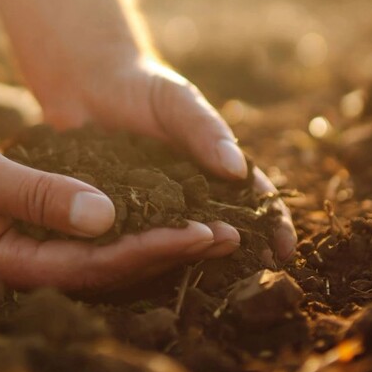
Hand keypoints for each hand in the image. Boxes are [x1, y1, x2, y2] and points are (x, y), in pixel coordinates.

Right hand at [0, 110, 242, 289]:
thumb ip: (38, 195)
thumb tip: (106, 218)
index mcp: (6, 263)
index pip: (93, 267)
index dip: (151, 251)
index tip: (201, 232)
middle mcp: (22, 264)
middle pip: (107, 269)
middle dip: (167, 252)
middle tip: (228, 236)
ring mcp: (25, 248)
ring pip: (101, 254)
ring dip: (154, 240)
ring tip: (210, 228)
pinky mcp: (28, 227)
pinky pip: (86, 233)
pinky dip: (125, 222)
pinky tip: (158, 210)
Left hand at [32, 55, 297, 263]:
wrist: (87, 84)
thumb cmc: (143, 86)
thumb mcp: (178, 101)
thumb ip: (205, 130)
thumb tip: (237, 170)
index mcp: (215, 167)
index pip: (254, 199)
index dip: (273, 225)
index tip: (283, 250)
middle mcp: (190, 194)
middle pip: (223, 230)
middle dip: (241, 256)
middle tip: (252, 283)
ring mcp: (155, 208)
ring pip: (180, 243)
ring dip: (194, 263)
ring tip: (206, 287)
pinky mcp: (119, 215)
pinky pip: (135, 240)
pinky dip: (145, 258)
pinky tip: (147, 276)